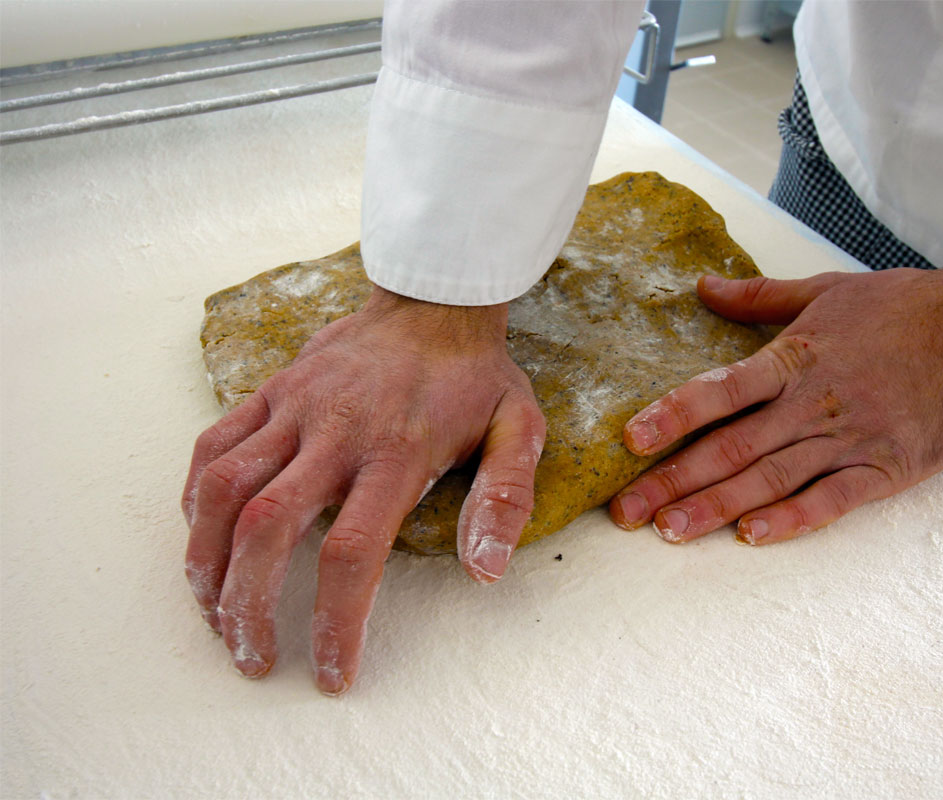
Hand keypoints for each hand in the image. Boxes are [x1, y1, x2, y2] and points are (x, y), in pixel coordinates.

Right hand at [183, 286, 544, 693]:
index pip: (352, 551)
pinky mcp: (270, 391)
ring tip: (213, 615)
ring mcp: (294, 408)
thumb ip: (505, 498)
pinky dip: (196, 499)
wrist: (434, 302)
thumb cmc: (476, 376)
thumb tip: (486, 571)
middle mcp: (336, 432)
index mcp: (398, 452)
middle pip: (269, 529)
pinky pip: (213, 445)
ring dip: (206, 562)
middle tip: (252, 658)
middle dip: (248, 605)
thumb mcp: (519, 428)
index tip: (331, 673)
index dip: (335, 620)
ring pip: (225, 490)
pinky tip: (203, 542)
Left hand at [608, 262, 942, 543]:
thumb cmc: (908, 305)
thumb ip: (759, 297)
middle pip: (732, 447)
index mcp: (796, 358)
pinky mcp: (888, 468)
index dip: (672, 415)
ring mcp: (850, 438)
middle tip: (624, 512)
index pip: (720, 390)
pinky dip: (793, 519)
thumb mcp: (828, 289)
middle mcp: (814, 402)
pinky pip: (833, 500)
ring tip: (669, 531)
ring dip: (715, 507)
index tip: (629, 440)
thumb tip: (702, 286)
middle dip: (672, 481)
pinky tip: (752, 536)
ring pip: (771, 478)